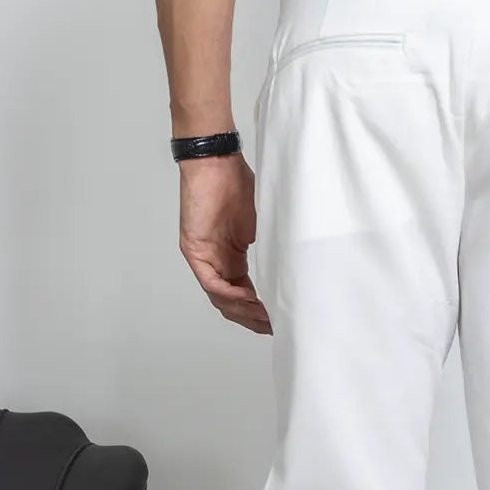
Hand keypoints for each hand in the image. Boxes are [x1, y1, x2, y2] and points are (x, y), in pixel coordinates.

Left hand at [178, 152, 271, 334]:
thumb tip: (295, 265)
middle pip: (232, 304)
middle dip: (254, 319)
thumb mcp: (262, 224)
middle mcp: (217, 262)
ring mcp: (204, 258)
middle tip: (275, 327)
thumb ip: (272, 247)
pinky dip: (230, 294)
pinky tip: (248, 299)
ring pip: (221, 299)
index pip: (245, 295)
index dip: (261, 311)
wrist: (217, 162)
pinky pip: (211, 283)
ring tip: (265, 317)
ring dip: (243, 311)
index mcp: (231, 258)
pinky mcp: (194, 251)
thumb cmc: (238, 184)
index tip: (280, 321)